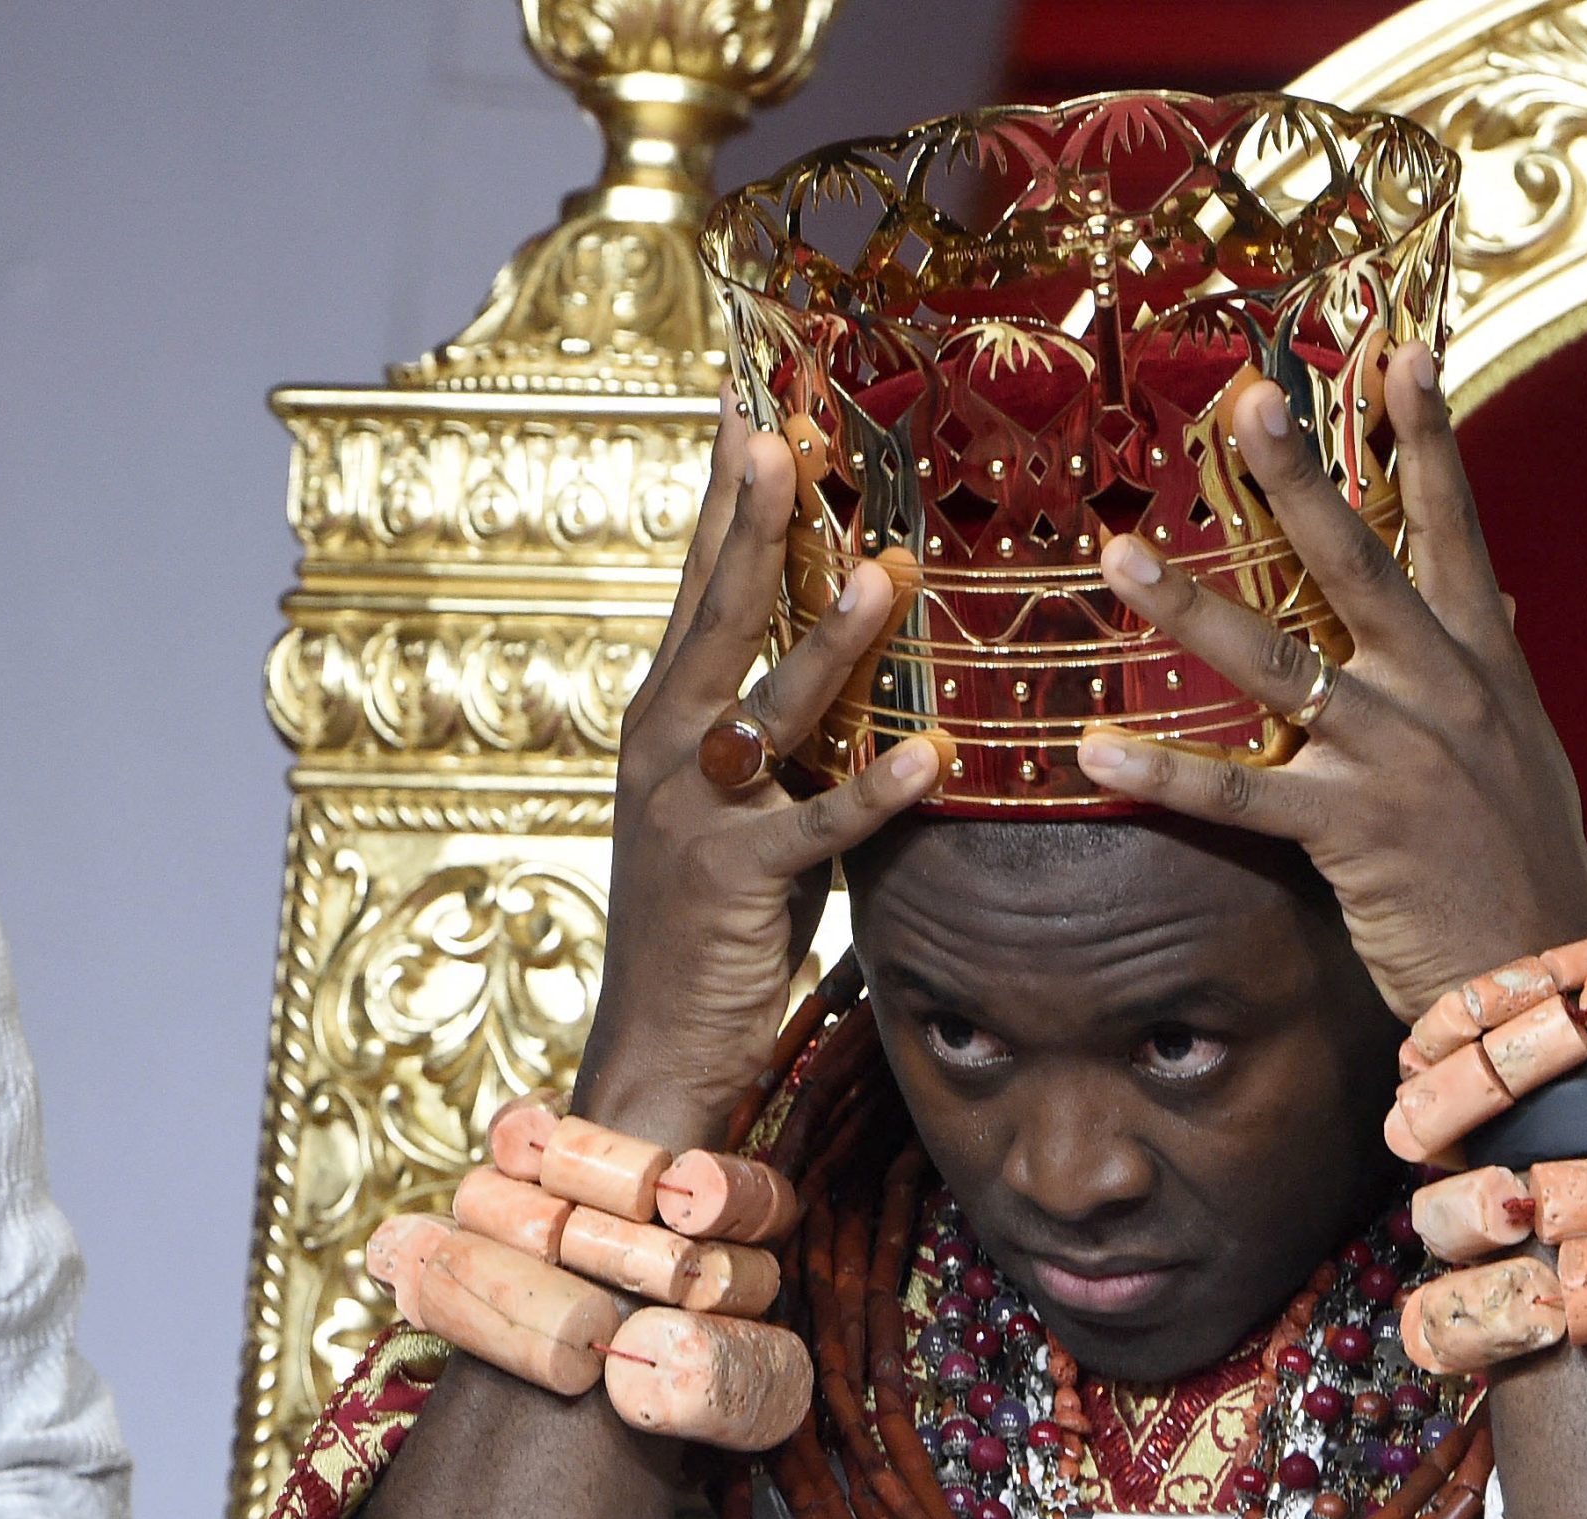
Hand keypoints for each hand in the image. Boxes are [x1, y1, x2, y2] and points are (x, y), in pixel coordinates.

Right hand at [576, 395, 949, 1147]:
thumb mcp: (734, 802)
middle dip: (757, 524)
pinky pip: (816, 828)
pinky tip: (933, 758)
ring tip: (891, 574)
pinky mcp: (737, 883)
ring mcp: (694, 813)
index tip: (750, 408)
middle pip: (716, 615)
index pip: (698, 585)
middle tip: (791, 438)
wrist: (653, 1042)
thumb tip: (844, 660)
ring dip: (831, 640)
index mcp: (664, 717)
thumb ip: (775, 732)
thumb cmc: (706, 918)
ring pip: (767, 708)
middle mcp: (664, 747)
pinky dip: (874, 792)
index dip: (724, 498)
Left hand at [1079, 342, 1586, 1020]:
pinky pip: (1241, 795)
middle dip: (1302, 478)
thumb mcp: (1524, 752)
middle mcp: (1443, 692)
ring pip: (1279, 662)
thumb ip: (1492, 670)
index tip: (1403, 353)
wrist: (1554, 984)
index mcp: (1486, 664)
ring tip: (1117, 556)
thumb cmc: (1527, 869)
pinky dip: (1166, 776)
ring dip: (1189, 607)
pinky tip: (1095, 753)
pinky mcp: (1354, 833)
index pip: (1453, 530)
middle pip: (1360, 562)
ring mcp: (1397, 757)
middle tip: (1246, 402)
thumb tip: (1499, 595)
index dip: (1431, 440)